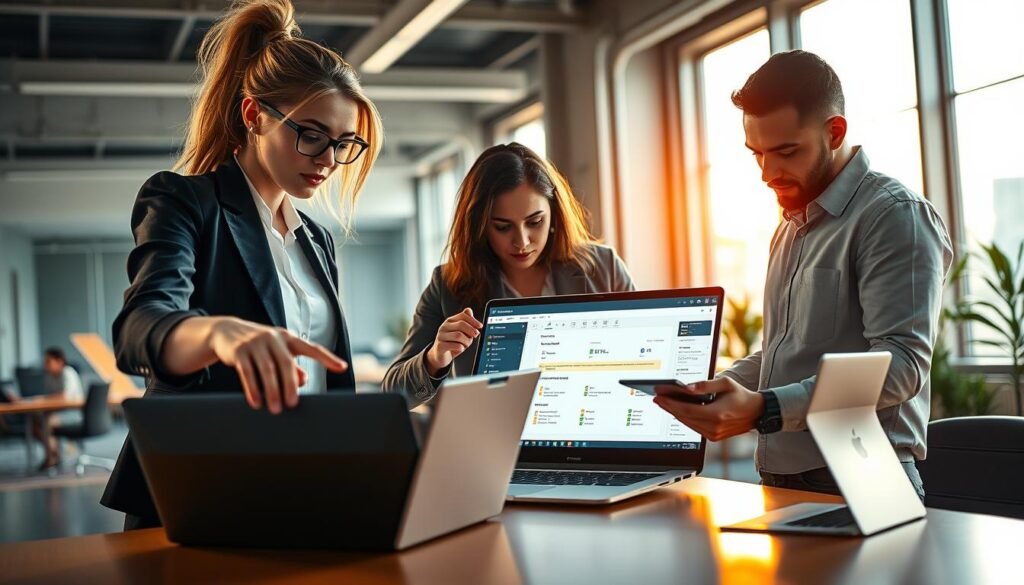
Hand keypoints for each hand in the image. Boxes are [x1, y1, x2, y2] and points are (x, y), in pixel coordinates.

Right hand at [209, 317, 346, 413]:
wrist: (226, 332)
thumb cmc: (260, 346)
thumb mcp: (278, 353)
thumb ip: (292, 367)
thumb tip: (303, 381)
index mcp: (289, 338)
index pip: (312, 348)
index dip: (327, 358)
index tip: (342, 367)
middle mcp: (274, 338)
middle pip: (286, 363)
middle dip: (290, 385)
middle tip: (293, 404)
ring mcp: (255, 343)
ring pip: (267, 369)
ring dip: (272, 391)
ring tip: (275, 408)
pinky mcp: (239, 351)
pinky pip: (247, 372)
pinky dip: (252, 389)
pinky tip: (256, 402)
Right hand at [425, 308, 482, 375]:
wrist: (440, 356)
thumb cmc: (452, 343)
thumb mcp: (460, 332)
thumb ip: (465, 322)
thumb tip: (469, 310)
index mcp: (450, 321)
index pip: (462, 316)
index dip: (473, 320)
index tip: (480, 326)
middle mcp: (444, 327)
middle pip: (461, 324)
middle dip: (471, 331)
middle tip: (475, 336)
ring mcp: (440, 336)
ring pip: (459, 335)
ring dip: (467, 341)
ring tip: (466, 345)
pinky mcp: (440, 346)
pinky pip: (454, 345)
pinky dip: (461, 348)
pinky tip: (460, 349)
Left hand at [652, 377, 764, 441]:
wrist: (756, 412)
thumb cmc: (741, 395)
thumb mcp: (725, 383)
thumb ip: (705, 385)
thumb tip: (687, 388)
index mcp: (716, 414)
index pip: (687, 410)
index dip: (671, 404)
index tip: (659, 397)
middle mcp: (714, 427)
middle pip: (684, 418)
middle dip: (669, 407)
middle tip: (657, 398)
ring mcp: (713, 435)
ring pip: (687, 424)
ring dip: (675, 413)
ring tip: (664, 403)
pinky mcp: (713, 437)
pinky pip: (694, 427)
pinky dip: (685, 418)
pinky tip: (677, 410)